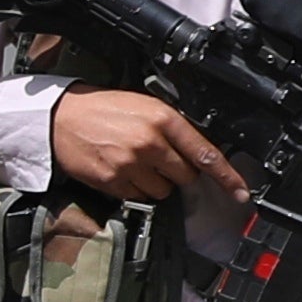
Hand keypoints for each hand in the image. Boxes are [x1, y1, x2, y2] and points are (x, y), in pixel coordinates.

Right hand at [47, 87, 237, 202]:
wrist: (59, 117)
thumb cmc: (101, 109)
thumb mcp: (144, 105)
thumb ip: (172, 127)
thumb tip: (196, 152)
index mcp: (163, 118)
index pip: (205, 153)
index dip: (228, 177)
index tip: (242, 192)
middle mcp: (150, 142)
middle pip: (186, 176)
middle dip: (177, 172)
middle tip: (157, 159)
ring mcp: (131, 163)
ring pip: (163, 191)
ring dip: (155, 183)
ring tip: (134, 163)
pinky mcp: (113, 180)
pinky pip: (138, 196)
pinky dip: (133, 188)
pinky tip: (120, 170)